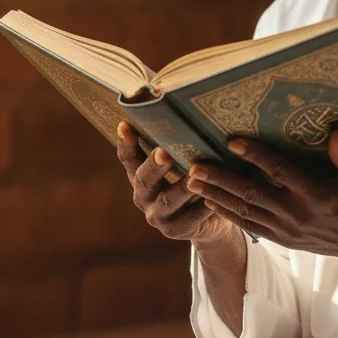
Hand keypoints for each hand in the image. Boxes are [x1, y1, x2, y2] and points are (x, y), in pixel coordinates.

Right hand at [116, 122, 233, 245]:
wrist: (210, 220)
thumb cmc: (197, 180)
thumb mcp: (185, 163)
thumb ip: (180, 145)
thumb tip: (185, 106)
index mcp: (141, 176)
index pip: (128, 158)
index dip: (125, 143)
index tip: (125, 124)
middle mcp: (143, 196)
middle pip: (144, 179)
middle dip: (155, 165)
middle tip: (164, 152)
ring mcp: (157, 216)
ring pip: (168, 200)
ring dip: (181, 187)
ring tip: (195, 173)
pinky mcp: (175, 231)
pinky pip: (189, 219)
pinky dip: (201, 208)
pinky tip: (212, 199)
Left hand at [186, 130, 337, 286]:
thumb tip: (335, 131)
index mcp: (317, 194)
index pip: (279, 171)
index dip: (255, 155)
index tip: (232, 141)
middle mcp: (297, 213)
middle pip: (251, 192)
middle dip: (220, 178)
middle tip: (194, 166)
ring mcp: (287, 229)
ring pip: (244, 211)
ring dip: (216, 196)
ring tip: (191, 182)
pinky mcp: (282, 240)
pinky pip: (249, 227)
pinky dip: (227, 215)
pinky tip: (209, 202)